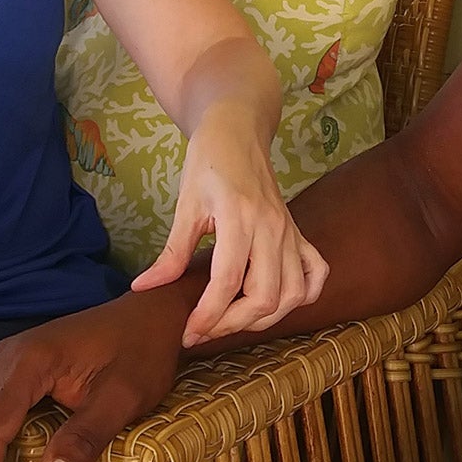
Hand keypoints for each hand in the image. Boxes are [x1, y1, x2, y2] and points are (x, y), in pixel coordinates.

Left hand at [133, 104, 327, 342]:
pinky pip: (316, 273)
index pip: (227, 282)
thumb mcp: (185, 205)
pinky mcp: (299, 233)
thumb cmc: (208, 162)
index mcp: (239, 218)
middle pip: (264, 296)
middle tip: (205, 330)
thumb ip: (171, 252)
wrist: (238, 129)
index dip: (207, 315)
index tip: (189, 332)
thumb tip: (145, 287)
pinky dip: (302, 295)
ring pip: (293, 293)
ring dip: (265, 318)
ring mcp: (291, 231)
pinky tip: (278, 301)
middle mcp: (272, 228)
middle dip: (233, 324)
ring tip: (234, 320)